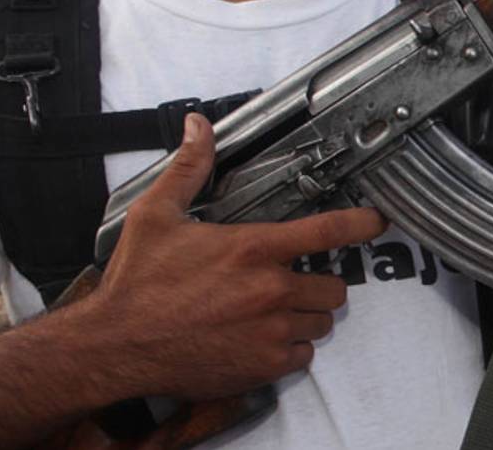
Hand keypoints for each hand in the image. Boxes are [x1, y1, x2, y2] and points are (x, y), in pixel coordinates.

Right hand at [84, 113, 386, 400]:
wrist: (115, 346)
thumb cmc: (136, 285)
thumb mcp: (157, 215)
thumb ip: (189, 169)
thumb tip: (198, 128)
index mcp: (252, 248)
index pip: (328, 231)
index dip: (362, 223)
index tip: (377, 221)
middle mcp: (270, 290)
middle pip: (333, 285)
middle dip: (319, 282)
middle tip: (291, 281)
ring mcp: (271, 331)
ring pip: (320, 322)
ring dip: (305, 316)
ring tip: (271, 311)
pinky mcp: (263, 365)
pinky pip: (302, 356)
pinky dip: (289, 349)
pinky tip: (260, 338)